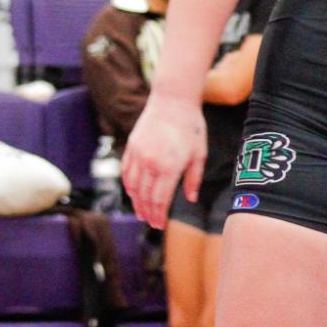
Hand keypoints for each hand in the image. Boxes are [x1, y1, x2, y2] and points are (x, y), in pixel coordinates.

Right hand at [122, 95, 206, 229]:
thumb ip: (194, 179)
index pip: (160, 200)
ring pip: (132, 186)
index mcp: (170, 167)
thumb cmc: (191, 127)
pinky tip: (133, 193)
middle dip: (147, 213)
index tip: (160, 226)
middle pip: (145, 196)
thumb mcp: (199, 154)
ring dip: (136, 202)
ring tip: (141, 212)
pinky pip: (126, 172)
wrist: (173, 101)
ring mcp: (138, 155)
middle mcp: (151, 163)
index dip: (159, 215)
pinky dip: (128, 186)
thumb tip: (191, 199)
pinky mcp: (131, 147)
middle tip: (151, 223)